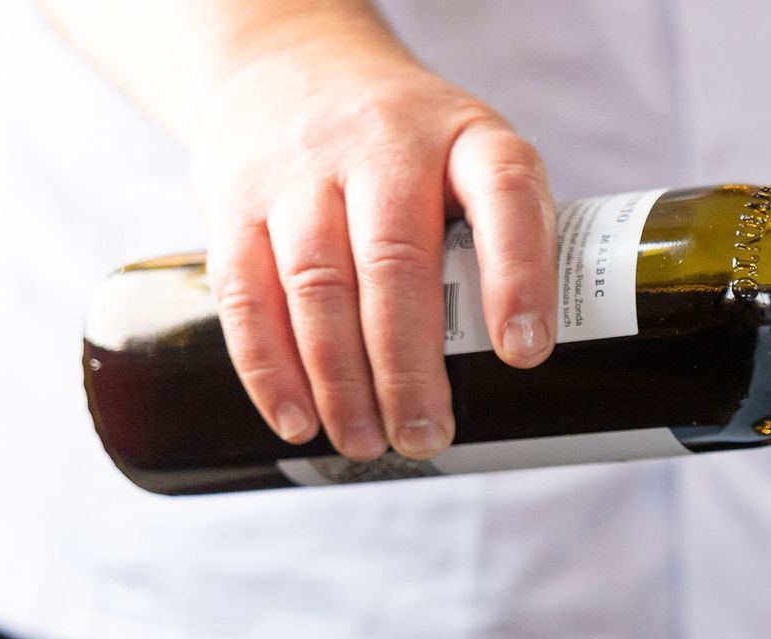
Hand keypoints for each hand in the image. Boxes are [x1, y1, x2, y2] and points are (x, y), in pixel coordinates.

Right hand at [189, 24, 555, 460]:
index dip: (516, 274)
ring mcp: (302, 171)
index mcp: (466, 137)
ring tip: (366, 444)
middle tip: (427, 437)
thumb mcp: (474, 156)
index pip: (502, 195)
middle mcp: (383, 146)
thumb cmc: (410, 145)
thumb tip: (536, 368)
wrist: (289, 62)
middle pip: (395, 260)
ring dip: (341, 379)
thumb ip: (506, 238)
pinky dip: (269, 367)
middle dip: (409, 365)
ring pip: (316, 282)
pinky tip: (298, 421)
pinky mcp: (235, 201)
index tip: (524, 354)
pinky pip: (244, 292)